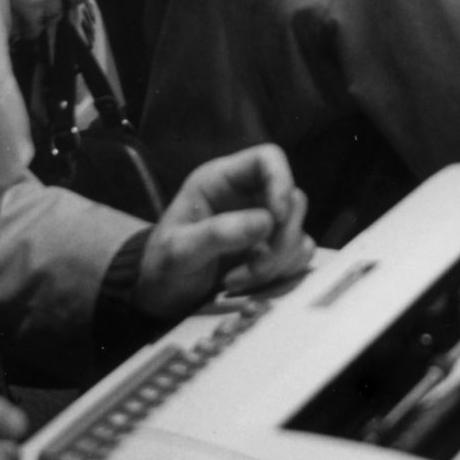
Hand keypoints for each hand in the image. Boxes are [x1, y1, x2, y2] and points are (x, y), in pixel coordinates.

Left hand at [134, 144, 312, 320]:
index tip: (278, 217)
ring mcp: (263, 225)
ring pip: (297, 230)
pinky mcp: (272, 251)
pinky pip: (298, 254)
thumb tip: (266, 222)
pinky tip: (250, 284)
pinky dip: (281, 272)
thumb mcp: (178, 252)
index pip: (267, 158)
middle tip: (255, 265)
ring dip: (278, 260)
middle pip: (292, 199)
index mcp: (221, 181)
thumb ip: (218, 234)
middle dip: (280, 237)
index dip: (281, 180)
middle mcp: (248, 197)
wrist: (161, 301)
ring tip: (238, 280)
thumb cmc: (161, 268)